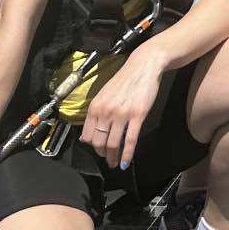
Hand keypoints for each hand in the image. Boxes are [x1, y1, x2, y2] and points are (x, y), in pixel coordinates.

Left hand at [81, 43, 166, 171]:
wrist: (143, 66)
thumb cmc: (124, 80)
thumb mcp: (103, 95)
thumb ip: (95, 114)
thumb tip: (86, 137)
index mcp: (95, 107)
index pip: (87, 136)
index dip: (92, 147)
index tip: (99, 151)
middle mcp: (106, 111)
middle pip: (99, 143)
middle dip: (103, 155)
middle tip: (108, 159)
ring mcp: (121, 114)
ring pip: (113, 144)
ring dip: (113, 158)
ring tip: (115, 163)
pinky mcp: (137, 115)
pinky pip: (130, 140)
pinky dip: (127, 155)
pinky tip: (126, 162)